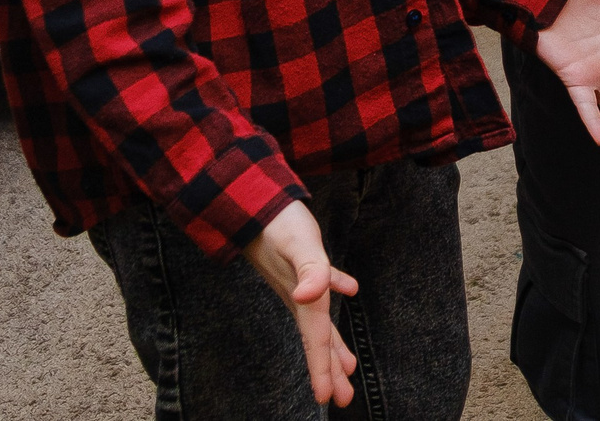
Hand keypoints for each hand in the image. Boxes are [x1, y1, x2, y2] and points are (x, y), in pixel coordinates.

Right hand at [247, 201, 359, 408]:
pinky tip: (349, 289)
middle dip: (330, 369)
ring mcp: (297, 281)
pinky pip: (320, 284)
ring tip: (347, 367)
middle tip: (343, 399)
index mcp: (303, 296)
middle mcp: (299, 294)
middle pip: (319, 339)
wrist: (251, 199)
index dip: (322, 369)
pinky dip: (336, 288)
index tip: (328, 398)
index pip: (316, 339)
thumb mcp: (298, 242)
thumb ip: (310, 268)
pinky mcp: (298, 262)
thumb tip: (309, 296)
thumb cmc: (276, 221)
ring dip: (333, 344)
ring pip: (319, 321)